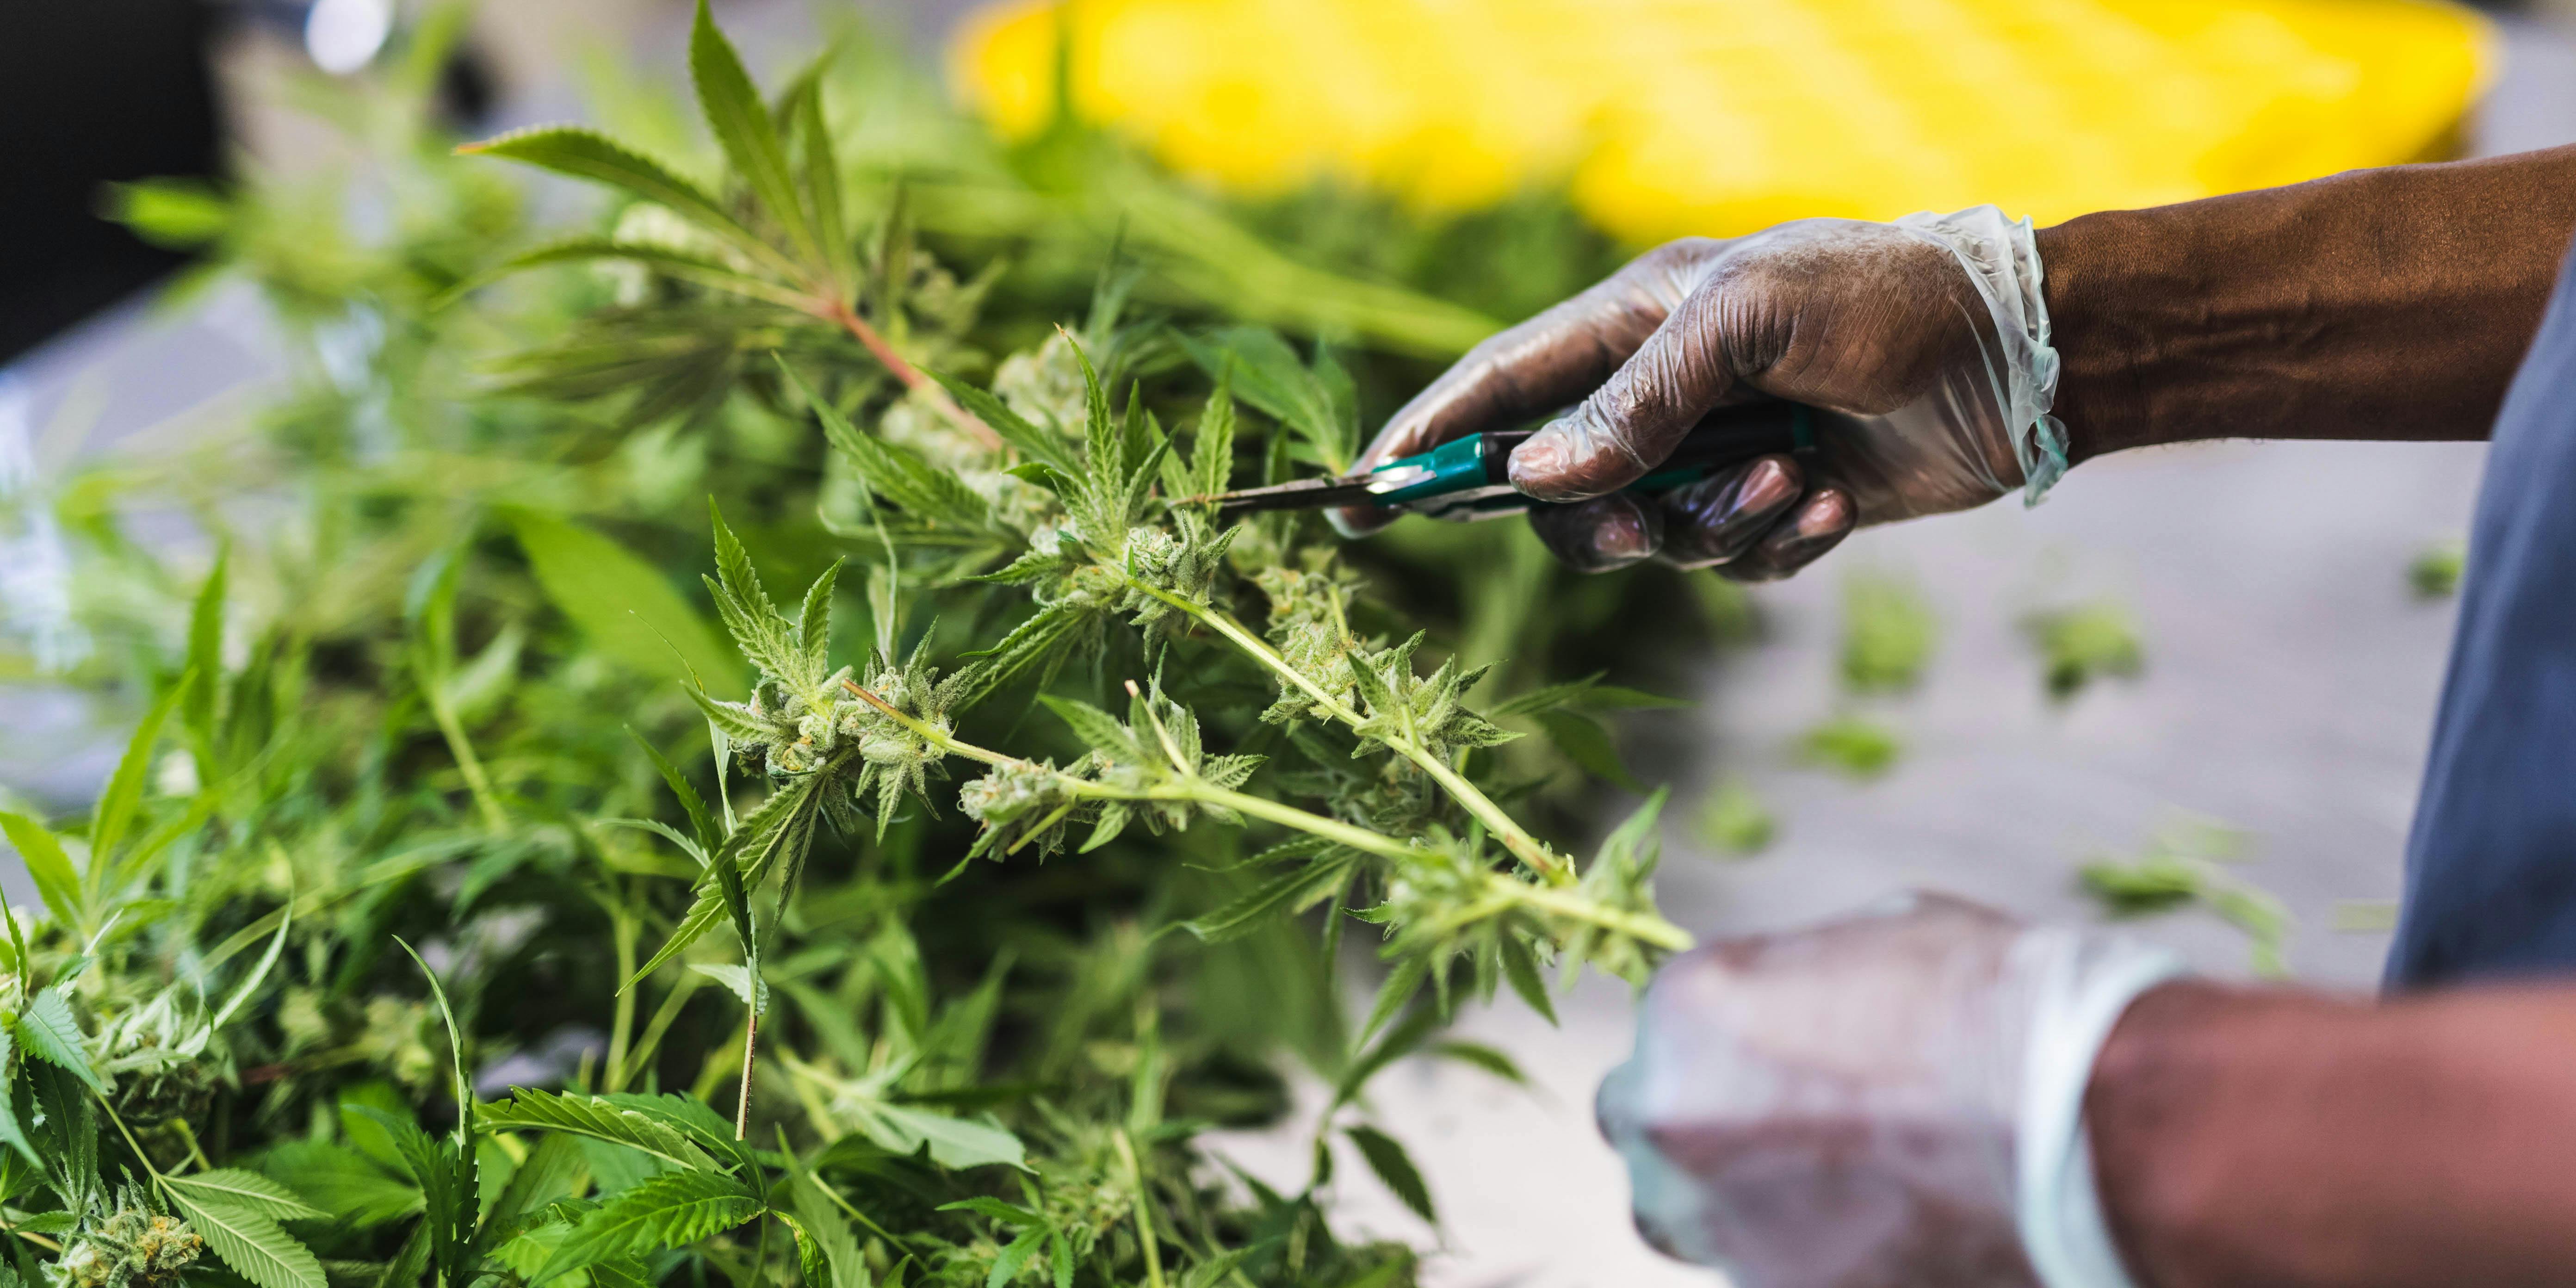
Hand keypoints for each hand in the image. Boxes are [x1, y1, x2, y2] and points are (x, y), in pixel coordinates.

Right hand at [1341, 216, 2041, 577]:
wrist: (2020, 357)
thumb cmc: (1884, 299)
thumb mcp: (1747, 320)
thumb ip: (1635, 399)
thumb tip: (1534, 478)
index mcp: (1636, 321)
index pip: (1501, 386)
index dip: (1428, 437)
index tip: (1361, 491)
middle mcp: (1664, 393)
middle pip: (1560, 490)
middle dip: (1598, 518)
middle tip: (1647, 519)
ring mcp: (1716, 455)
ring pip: (1648, 539)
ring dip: (1716, 526)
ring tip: (1793, 479)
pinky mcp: (1774, 508)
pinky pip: (1731, 566)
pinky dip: (1777, 546)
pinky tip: (1832, 504)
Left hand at [1597, 892, 2181, 1287]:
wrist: (2074, 1121)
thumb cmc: (1987, 1009)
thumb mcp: (1870, 945)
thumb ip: (1794, 990)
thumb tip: (1790, 1014)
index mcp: (1686, 1015)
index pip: (1662, 1040)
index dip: (1718, 1053)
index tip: (1776, 1061)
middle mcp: (1674, 1126)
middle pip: (1649, 1138)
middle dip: (1700, 1135)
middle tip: (1789, 1132)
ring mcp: (1721, 1226)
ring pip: (1701, 1223)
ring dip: (1753, 1206)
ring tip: (1860, 1188)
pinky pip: (1769, 1274)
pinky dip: (1817, 1257)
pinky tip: (1892, 1230)